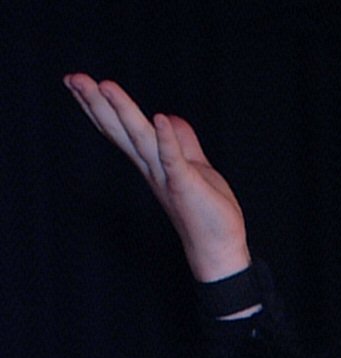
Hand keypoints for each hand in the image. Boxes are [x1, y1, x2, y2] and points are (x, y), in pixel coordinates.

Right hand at [65, 77, 249, 282]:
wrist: (220, 248)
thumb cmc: (206, 211)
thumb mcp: (193, 167)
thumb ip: (181, 142)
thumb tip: (168, 117)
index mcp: (151, 162)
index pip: (119, 129)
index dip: (98, 105)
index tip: (74, 81)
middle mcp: (152, 168)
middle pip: (120, 130)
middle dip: (96, 104)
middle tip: (73, 78)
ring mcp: (167, 176)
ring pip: (141, 139)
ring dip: (123, 112)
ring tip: (104, 86)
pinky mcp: (186, 185)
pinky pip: (174, 160)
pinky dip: (167, 139)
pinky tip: (160, 117)